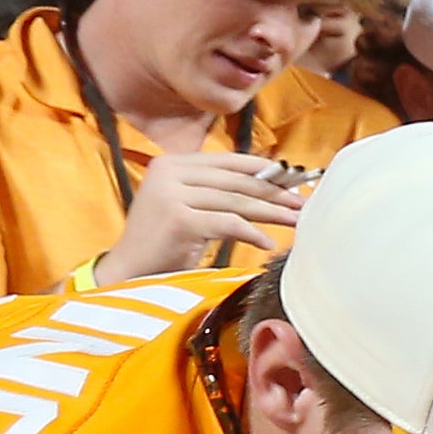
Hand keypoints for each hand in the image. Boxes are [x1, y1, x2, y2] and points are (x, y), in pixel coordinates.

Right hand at [93, 152, 301, 281]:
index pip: (228, 161)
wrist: (128, 271)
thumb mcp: (188, 207)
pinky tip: (267, 244)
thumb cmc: (165, 243)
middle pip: (236, 181)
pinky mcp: (178, 220)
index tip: (294, 180)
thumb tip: (270, 185)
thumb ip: (216, 191)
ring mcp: (171, 194)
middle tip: (303, 203)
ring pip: (235, 201)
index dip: (264, 170)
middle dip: (274, 193)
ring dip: (271, 213)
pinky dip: (251, 234)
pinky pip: (227, 224)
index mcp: (171, 163)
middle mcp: (168, 172)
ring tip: (296, 221)